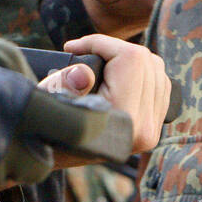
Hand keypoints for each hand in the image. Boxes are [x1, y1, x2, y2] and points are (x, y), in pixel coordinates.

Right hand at [38, 34, 171, 158]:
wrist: (50, 158)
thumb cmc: (43, 128)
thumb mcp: (45, 102)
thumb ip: (64, 84)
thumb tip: (85, 72)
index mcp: (123, 120)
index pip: (130, 59)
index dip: (101, 43)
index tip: (73, 47)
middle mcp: (144, 127)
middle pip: (146, 61)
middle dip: (113, 49)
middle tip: (82, 54)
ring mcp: (152, 129)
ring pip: (156, 69)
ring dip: (125, 59)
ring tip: (95, 65)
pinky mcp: (152, 128)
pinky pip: (158, 84)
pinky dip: (137, 72)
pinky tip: (112, 77)